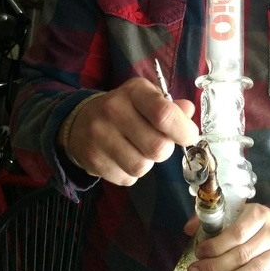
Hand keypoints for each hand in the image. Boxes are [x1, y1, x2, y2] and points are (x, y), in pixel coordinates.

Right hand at [62, 78, 197, 185]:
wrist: (80, 121)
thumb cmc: (125, 109)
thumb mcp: (148, 98)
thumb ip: (171, 107)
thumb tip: (189, 111)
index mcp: (134, 91)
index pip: (164, 114)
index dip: (183, 130)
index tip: (189, 136)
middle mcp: (114, 110)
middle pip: (158, 147)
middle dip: (166, 150)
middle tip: (159, 143)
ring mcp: (100, 136)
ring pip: (142, 167)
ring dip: (148, 163)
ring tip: (139, 150)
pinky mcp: (92, 159)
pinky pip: (126, 178)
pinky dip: (131, 173)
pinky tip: (123, 158)